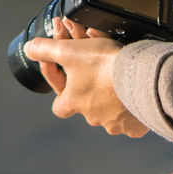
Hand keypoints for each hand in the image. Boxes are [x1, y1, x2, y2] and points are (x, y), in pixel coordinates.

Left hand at [23, 17, 149, 137]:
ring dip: (111, 97)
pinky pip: (132, 117)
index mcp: (74, 102)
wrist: (144, 78)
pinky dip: (132, 107)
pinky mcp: (136, 125)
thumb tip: (29, 48)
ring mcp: (115, 123)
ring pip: (110, 111)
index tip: (67, 76)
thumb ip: (45, 49)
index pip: (59, 106)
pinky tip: (135, 93)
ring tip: (118, 78)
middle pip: (86, 106)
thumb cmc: (105, 66)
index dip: (62, 90)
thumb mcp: (69, 51)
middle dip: (89, 90)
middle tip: (97, 71)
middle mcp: (93, 117)